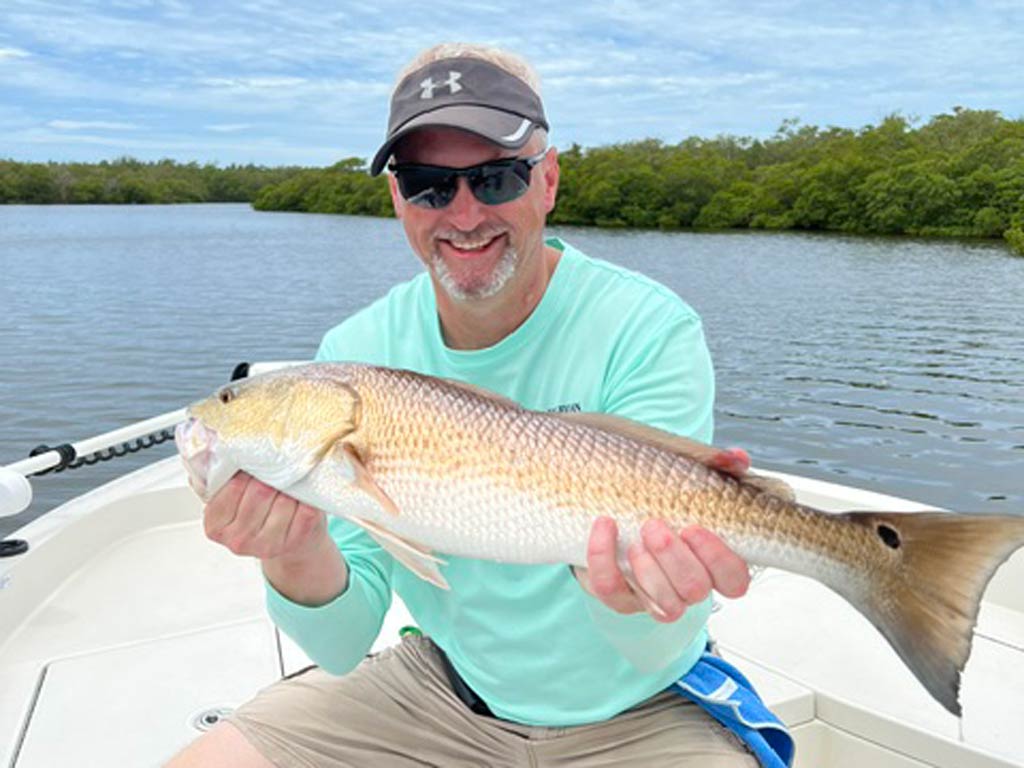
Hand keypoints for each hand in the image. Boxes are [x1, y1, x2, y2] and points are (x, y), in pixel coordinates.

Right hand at [201, 471, 327, 562]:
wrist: (292, 542)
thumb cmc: (261, 510)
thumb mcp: (235, 495)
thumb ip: (224, 475)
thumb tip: (219, 442)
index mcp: (215, 526)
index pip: (233, 486)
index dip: (247, 469)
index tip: (256, 460)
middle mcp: (238, 540)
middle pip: (260, 491)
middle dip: (271, 475)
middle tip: (278, 464)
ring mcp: (266, 546)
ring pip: (284, 500)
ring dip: (290, 486)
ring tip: (290, 480)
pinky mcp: (294, 543)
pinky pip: (305, 511)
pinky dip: (307, 499)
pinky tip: (303, 495)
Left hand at [572, 446, 751, 621]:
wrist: (615, 515)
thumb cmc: (662, 505)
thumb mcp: (689, 483)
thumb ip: (718, 470)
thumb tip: (735, 458)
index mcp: (712, 565)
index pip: (734, 581)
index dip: (719, 560)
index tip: (694, 528)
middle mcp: (687, 588)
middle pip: (696, 590)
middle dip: (675, 558)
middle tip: (654, 525)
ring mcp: (654, 598)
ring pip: (664, 605)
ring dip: (648, 569)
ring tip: (636, 535)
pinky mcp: (618, 596)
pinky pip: (611, 589)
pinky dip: (604, 557)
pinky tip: (605, 526)